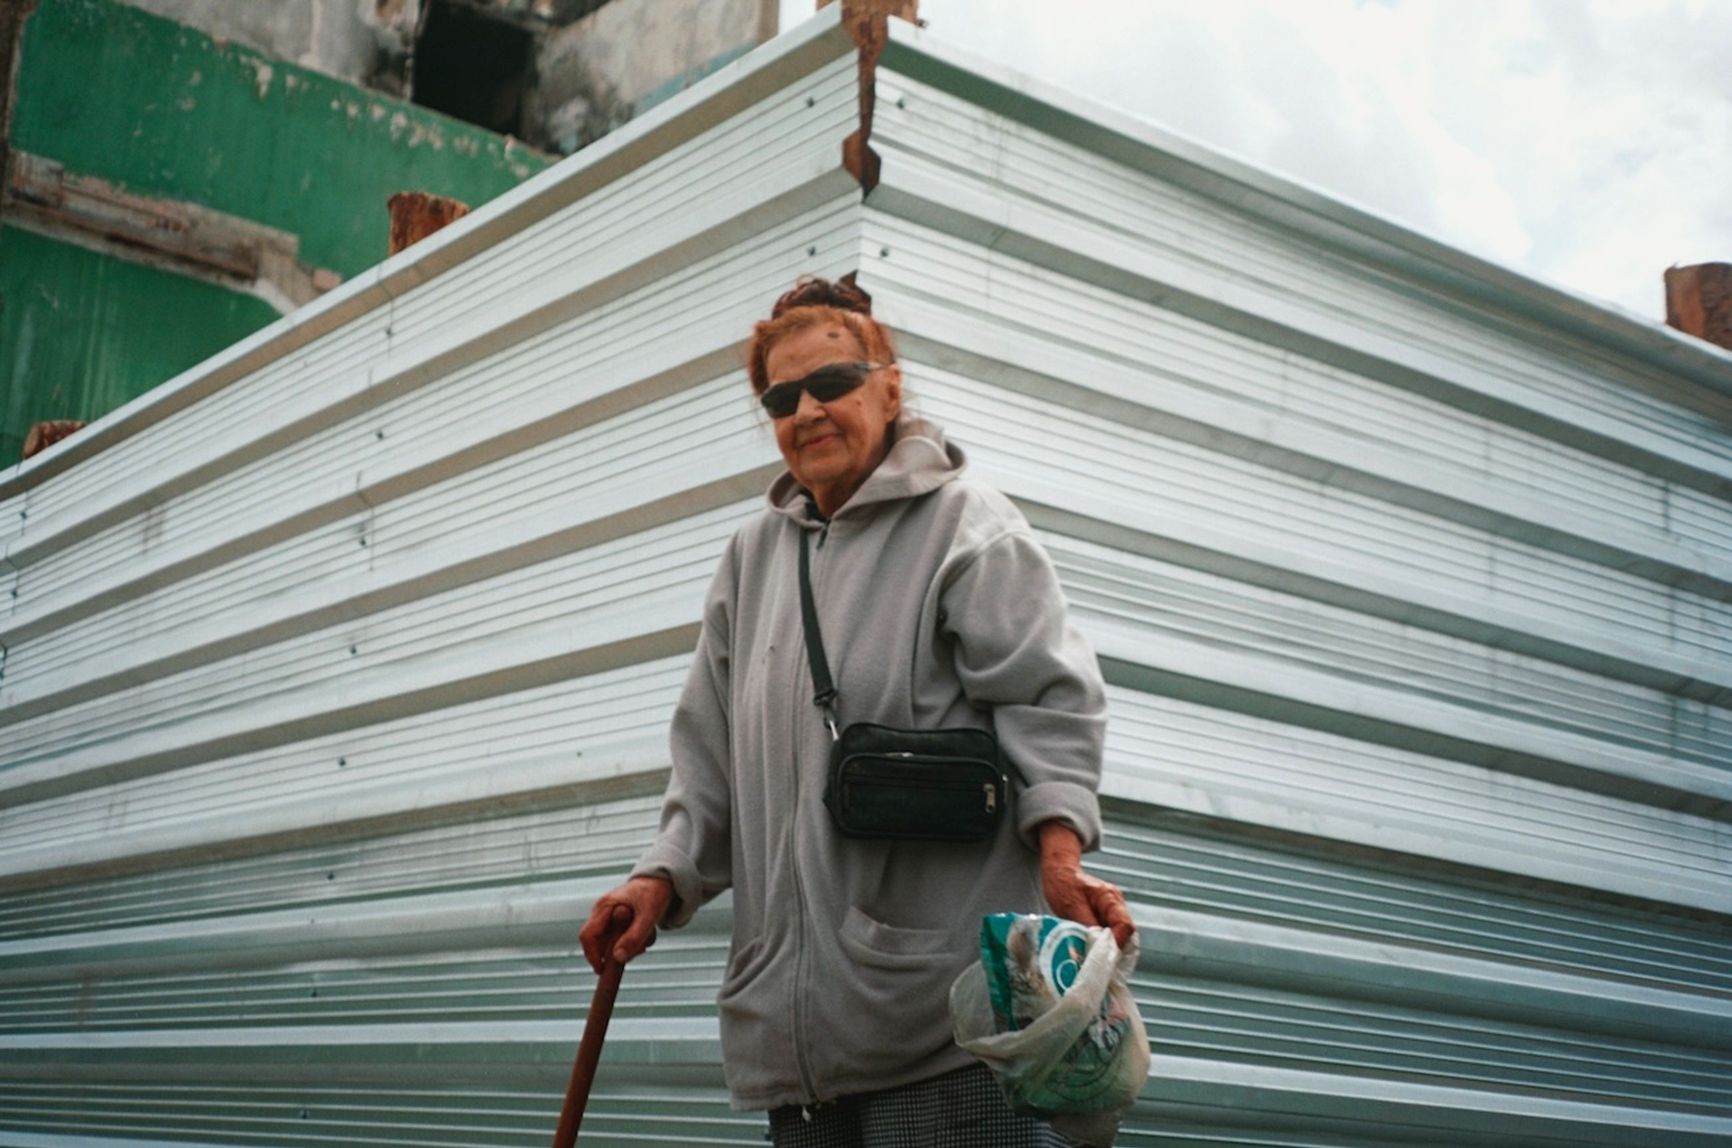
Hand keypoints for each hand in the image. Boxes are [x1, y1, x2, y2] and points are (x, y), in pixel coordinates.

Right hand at [579, 875, 673, 973]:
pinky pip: (619, 938)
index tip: (603, 970)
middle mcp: (601, 911)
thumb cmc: (654, 893)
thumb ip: (634, 937)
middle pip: (598, 942)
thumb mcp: (648, 916)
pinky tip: (646, 934)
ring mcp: (608, 916)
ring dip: (628, 946)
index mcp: (604, 906)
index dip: (592, 955)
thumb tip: (618, 958)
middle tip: (639, 950)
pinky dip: (632, 942)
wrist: (662, 880)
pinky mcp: (616, 921)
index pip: (588, 935)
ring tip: (647, 936)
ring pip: (610, 943)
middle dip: (616, 951)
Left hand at [1038, 822, 1135, 949]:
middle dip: (1113, 948)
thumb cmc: (1064, 884)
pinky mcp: (1105, 917)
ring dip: (1106, 947)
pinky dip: (1101, 943)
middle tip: (1098, 961)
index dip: (1117, 943)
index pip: (1125, 925)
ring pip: (1117, 935)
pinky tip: (1090, 950)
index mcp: (1110, 898)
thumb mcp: (1072, 906)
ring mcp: (1112, 911)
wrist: (1059, 872)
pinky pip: (1109, 933)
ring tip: (1092, 956)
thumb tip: (1095, 948)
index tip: (1104, 956)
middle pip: (1125, 933)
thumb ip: (1086, 926)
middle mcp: (1116, 904)